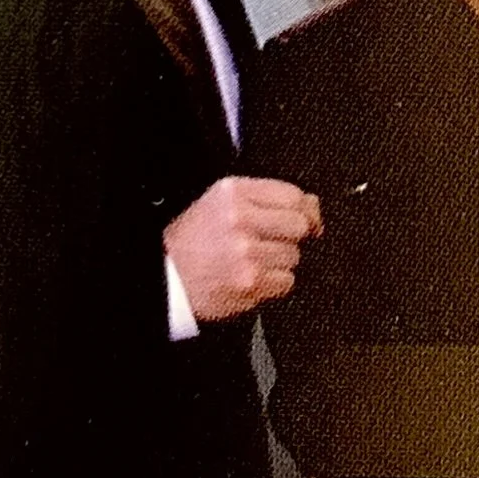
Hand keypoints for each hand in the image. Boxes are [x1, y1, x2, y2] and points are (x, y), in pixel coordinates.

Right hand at [163, 176, 322, 321]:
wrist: (166, 277)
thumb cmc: (192, 242)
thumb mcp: (221, 203)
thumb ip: (265, 198)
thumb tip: (312, 204)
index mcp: (234, 194)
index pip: (293, 195)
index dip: (307, 209)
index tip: (309, 219)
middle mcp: (240, 220)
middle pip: (299, 225)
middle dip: (294, 236)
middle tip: (275, 242)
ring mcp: (246, 253)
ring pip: (294, 256)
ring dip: (281, 262)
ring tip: (254, 261)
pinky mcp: (250, 283)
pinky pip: (286, 281)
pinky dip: (275, 283)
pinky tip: (253, 277)